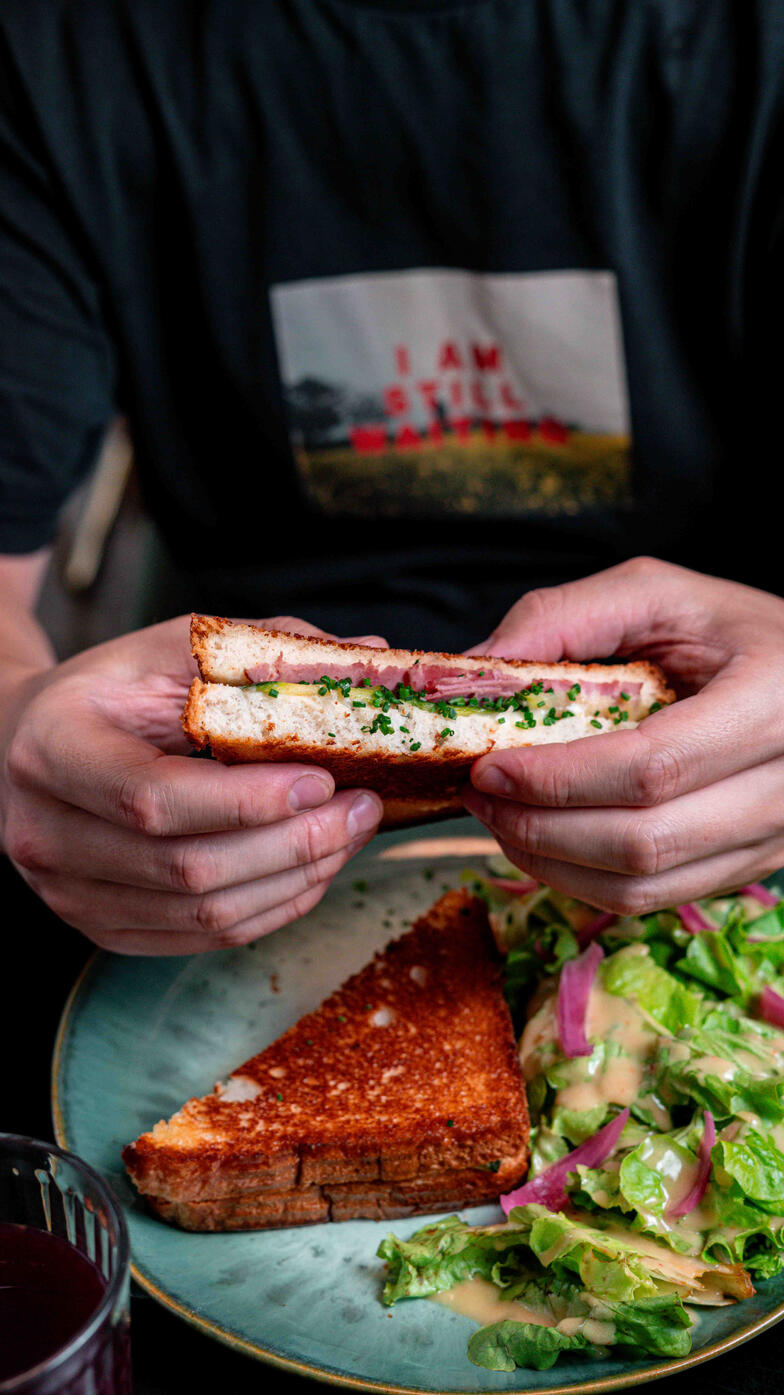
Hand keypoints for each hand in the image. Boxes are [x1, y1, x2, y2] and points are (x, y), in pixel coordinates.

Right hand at [1, 615, 384, 953]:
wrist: (32, 740)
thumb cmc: (112, 691)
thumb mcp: (171, 649)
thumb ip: (264, 650)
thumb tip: (372, 652)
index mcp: (54, 750)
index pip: (156, 798)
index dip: (249, 800)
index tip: (323, 779)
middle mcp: (46, 834)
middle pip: (189, 868)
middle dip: (294, 843)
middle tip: (361, 807)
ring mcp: (69, 894)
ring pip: (204, 914)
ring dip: (296, 879)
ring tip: (349, 834)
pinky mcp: (103, 928)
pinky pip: (203, 938)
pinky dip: (273, 907)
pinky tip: (312, 868)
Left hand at [462, 557, 783, 912]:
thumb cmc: (735, 626)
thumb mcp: (656, 592)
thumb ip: (564, 617)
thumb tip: (474, 670)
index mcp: (772, 700)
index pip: (652, 768)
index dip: (559, 780)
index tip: (489, 768)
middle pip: (643, 841)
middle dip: (540, 828)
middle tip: (479, 797)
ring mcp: (775, 835)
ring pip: (645, 885)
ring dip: (552, 864)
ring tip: (501, 820)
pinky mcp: (753, 863)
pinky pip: (658, 896)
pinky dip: (586, 880)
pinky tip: (547, 841)